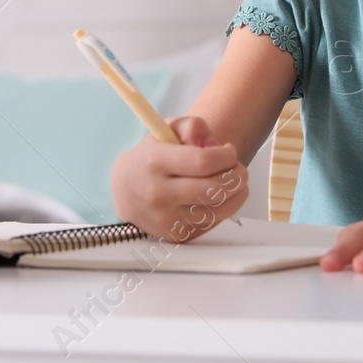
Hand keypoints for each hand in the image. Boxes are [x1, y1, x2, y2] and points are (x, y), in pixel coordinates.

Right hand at [110, 116, 248, 241]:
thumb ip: (192, 126)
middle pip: (214, 189)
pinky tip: (219, 196)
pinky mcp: (175, 235)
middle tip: (237, 167)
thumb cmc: (151, 157)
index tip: (230, 150)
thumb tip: (213, 144)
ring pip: (218, 209)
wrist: (125, 192)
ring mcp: (166, 218)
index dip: (226, 156)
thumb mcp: (167, 130)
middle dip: (237, 175)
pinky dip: (224, 208)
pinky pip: (213, 223)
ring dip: (236, 193)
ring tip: (232, 180)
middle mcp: (158, 193)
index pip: (203, 162)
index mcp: (155, 162)